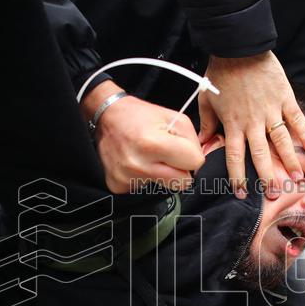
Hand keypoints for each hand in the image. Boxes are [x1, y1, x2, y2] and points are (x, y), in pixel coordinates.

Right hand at [83, 81, 203, 193]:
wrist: (107, 117)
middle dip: (180, 170)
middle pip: (182, 183)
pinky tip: (137, 163)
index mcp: (153, 144)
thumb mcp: (174, 117)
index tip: (182, 149)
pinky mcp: (117, 186)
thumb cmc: (141, 116)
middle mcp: (137, 164)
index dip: (192, 155)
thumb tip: (197, 165)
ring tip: (149, 157)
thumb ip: (193, 141)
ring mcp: (125, 178)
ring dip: (162, 174)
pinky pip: (145, 189)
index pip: (195, 164)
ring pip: (164, 188)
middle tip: (168, 155)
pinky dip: (145, 178)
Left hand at [198, 51, 304, 198]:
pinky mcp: (284, 98)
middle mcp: (253, 122)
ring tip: (297, 179)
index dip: (238, 177)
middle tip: (275, 194)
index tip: (241, 193)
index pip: (235, 157)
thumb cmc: (220, 74)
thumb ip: (207, 125)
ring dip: (291, 161)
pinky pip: (296, 119)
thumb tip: (202, 145)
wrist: (238, 48)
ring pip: (282, 141)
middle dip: (268, 176)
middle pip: (262, 155)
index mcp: (233, 124)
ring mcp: (271, 110)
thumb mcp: (207, 100)